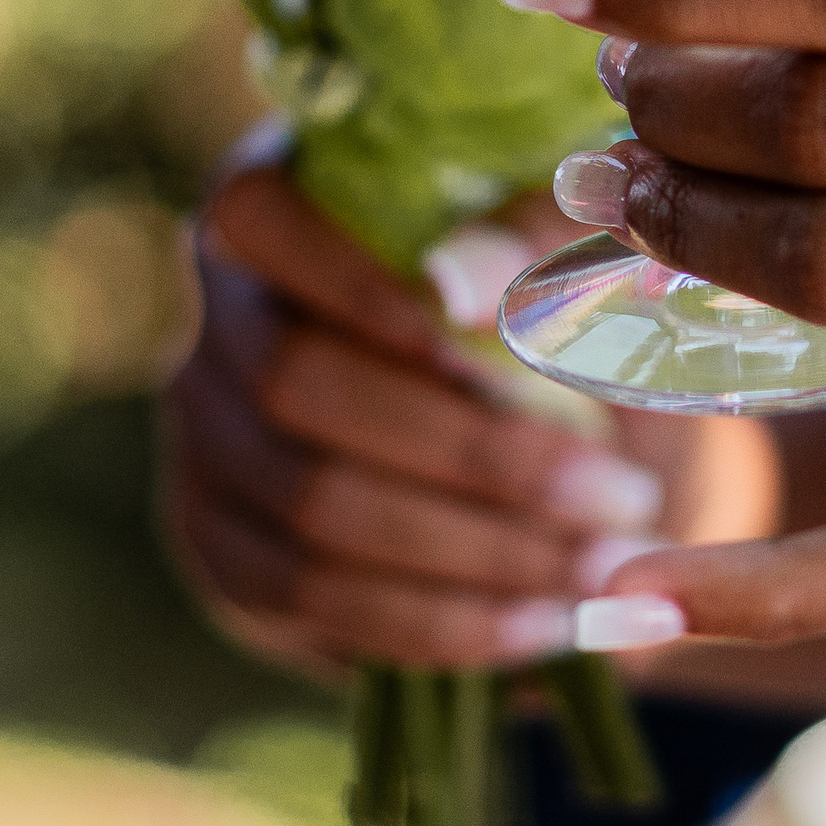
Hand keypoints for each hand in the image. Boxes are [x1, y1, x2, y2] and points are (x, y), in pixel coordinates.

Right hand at [164, 139, 778, 672]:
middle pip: (298, 382)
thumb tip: (461, 285)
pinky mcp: (228, 552)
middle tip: (617, 491)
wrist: (572, 429)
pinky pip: (309, 600)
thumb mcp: (568, 250)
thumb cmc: (568, 303)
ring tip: (602, 565)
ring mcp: (209, 440)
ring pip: (310, 507)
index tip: (490, 341)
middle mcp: (219, 315)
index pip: (255, 213)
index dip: (357, 280)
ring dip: (472, 548)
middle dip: (471, 450)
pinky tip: (541, 626)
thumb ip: (526, 242)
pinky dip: (434, 619)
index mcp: (278, 199)